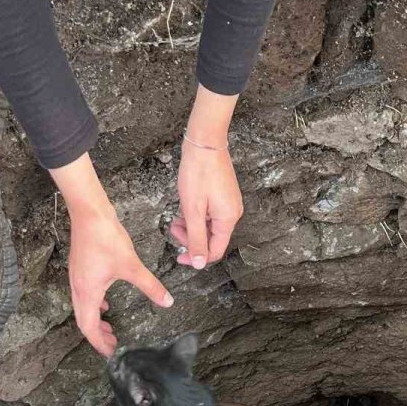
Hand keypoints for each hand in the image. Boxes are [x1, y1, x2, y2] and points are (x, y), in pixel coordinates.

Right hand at [49, 153, 172, 357]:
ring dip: (95, 321)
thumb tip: (166, 301)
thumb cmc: (106, 238)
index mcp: (88, 292)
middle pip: (83, 321)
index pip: (89, 328)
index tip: (111, 353)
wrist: (88, 212)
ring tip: (109, 329)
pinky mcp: (80, 269)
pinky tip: (105, 304)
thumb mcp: (132, 266)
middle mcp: (78, 288)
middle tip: (113, 345)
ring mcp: (77, 278)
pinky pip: (84, 295)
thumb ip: (150, 286)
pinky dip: (94, 305)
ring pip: (82, 309)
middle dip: (97, 335)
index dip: (99, 343)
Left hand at [171, 143, 243, 269]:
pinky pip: (210, 215)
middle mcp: (232, 214)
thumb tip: (199, 263)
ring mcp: (229, 204)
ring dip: (191, 227)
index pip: (214, 251)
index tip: (179, 257)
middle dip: (191, 239)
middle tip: (173, 228)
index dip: (196, 258)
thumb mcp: (192, 210)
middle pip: (211, 240)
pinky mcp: (224, 196)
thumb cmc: (198, 172)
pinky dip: (196, 217)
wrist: (205, 142)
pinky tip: (185, 209)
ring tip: (176, 219)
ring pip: (209, 227)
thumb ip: (196, 239)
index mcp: (228, 219)